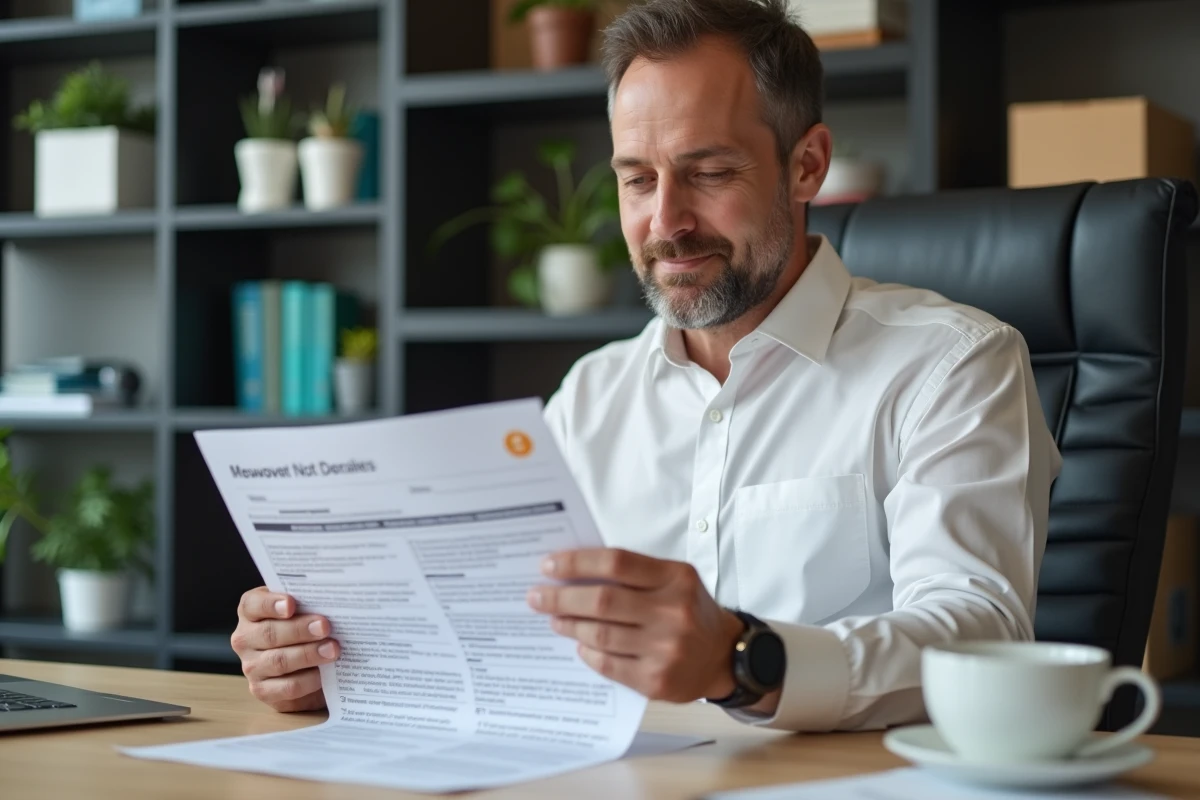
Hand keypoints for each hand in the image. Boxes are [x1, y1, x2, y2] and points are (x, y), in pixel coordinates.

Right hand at [231, 587, 339, 711]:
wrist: (304, 666)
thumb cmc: (303, 628)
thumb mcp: (302, 610)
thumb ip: (307, 603)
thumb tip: (329, 601)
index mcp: (250, 612)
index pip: (252, 604)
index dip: (271, 604)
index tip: (291, 604)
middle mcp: (245, 639)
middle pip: (269, 634)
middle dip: (300, 630)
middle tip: (324, 627)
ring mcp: (252, 667)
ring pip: (279, 661)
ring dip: (308, 655)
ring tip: (332, 649)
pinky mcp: (263, 691)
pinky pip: (288, 687)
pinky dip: (309, 680)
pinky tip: (324, 674)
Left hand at [527, 548, 743, 702]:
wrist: (724, 656)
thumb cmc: (690, 610)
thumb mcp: (673, 579)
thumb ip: (632, 573)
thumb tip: (574, 572)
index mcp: (675, 578)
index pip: (616, 562)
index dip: (577, 562)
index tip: (548, 565)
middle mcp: (673, 612)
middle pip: (602, 600)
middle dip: (561, 598)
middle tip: (536, 596)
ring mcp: (665, 649)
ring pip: (600, 635)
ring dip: (569, 625)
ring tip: (555, 619)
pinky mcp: (656, 681)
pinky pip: (608, 664)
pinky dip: (587, 652)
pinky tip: (580, 643)